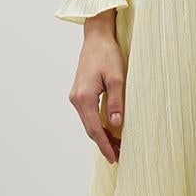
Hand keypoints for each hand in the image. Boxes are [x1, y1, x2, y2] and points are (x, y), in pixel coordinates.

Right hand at [69, 12, 126, 161]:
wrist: (96, 37)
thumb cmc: (107, 54)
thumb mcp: (117, 77)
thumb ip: (116, 102)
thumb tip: (116, 124)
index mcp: (84, 97)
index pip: (95, 129)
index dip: (105, 145)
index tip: (114, 157)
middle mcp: (76, 99)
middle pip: (90, 129)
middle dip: (104, 144)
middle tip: (119, 156)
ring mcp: (76, 96)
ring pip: (89, 123)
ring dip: (101, 135)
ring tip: (117, 146)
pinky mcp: (80, 93)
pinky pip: (88, 115)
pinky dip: (98, 125)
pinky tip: (109, 130)